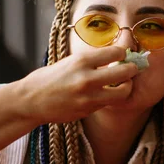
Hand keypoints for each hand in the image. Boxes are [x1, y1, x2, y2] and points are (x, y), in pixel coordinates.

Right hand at [24, 46, 138, 123]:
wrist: (31, 100)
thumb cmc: (48, 78)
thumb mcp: (69, 62)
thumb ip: (90, 61)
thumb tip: (113, 58)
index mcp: (81, 61)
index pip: (115, 53)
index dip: (123, 53)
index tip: (123, 54)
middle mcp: (87, 78)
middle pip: (125, 73)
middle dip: (132, 69)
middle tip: (133, 68)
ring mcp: (88, 97)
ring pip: (122, 93)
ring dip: (127, 87)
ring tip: (124, 84)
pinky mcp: (87, 111)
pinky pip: (108, 103)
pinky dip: (111, 98)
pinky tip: (107, 93)